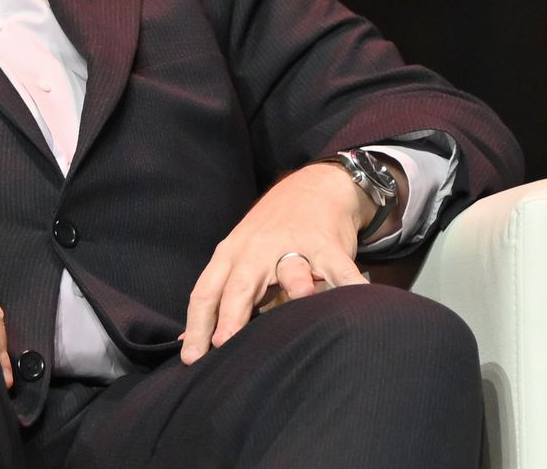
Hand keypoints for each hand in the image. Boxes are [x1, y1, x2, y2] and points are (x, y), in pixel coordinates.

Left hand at [178, 163, 373, 364]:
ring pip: (290, 269)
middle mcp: (256, 250)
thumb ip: (217, 300)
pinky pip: (340, 268)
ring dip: (294, 286)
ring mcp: (293, 246)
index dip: (197, 324)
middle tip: (224, 343)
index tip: (191, 358)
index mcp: (230, 256)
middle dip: (231, 314)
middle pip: (240, 285)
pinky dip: (350, 284)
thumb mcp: (236, 259)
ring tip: (297, 302)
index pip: (206, 292)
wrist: (312, 188)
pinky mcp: (327, 245)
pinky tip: (359, 301)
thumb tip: (188, 342)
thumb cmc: (267, 236)